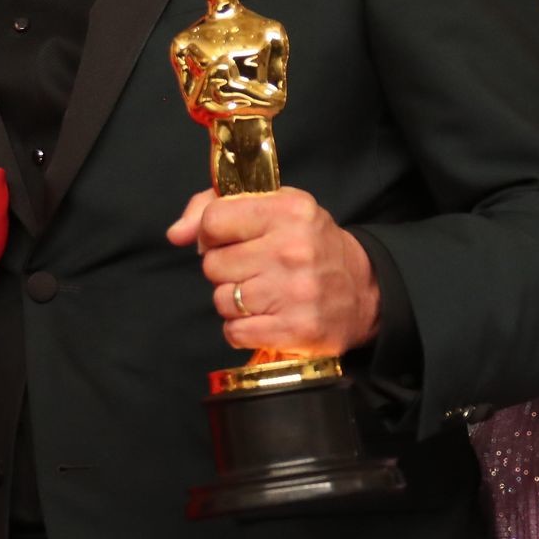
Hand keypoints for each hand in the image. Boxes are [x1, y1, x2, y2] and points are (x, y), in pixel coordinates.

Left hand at [165, 187, 380, 355]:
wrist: (363, 291)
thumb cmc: (308, 244)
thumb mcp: (273, 207)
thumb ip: (215, 206)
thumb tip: (175, 234)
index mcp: (288, 210)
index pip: (213, 220)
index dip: (212, 233)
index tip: (228, 239)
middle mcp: (293, 248)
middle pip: (213, 264)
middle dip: (225, 269)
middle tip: (254, 268)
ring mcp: (295, 292)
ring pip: (222, 299)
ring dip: (234, 300)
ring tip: (262, 293)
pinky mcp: (296, 330)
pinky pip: (234, 331)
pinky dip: (242, 328)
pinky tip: (265, 317)